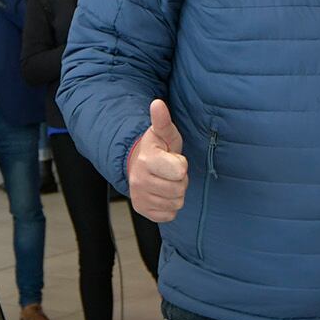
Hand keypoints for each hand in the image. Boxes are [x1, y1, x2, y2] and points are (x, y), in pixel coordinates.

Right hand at [127, 99, 188, 222]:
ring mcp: (140, 197)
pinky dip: (169, 206)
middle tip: (170, 172)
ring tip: (166, 181)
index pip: (179, 172)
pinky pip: (169, 215)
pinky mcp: (142, 210)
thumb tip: (157, 103)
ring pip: (176, 203)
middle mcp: (140, 180)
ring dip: (175, 193)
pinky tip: (162, 193)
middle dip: (180, 181)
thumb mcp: (163, 133)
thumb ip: (162, 120)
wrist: (138, 164)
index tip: (173, 159)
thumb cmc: (157, 148)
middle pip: (179, 189)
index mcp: (147, 160)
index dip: (181, 165)